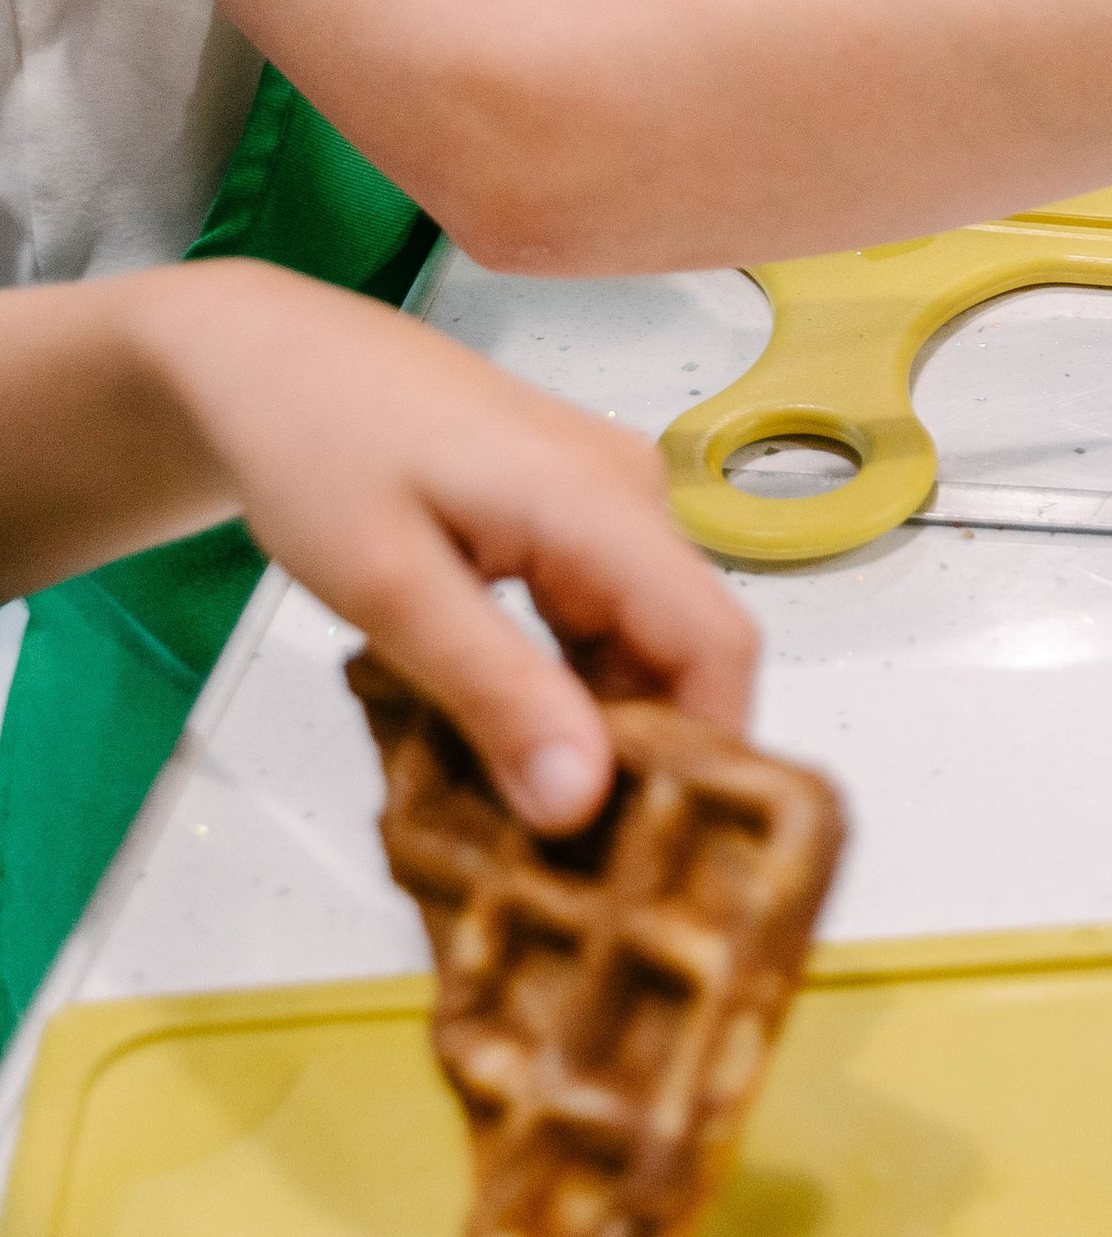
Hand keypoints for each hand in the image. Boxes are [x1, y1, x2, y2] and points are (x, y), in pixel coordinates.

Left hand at [127, 264, 753, 826]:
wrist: (270, 358)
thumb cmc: (315, 449)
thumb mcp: (391, 588)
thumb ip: (495, 691)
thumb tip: (585, 803)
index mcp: (599, 500)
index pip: (716, 644)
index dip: (710, 758)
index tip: (659, 866)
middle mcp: (629, 493)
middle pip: (680, 653)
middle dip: (639, 765)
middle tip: (565, 878)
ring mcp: (604, 498)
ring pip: (635, 644)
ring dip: (590, 732)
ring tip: (521, 829)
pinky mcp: (570, 511)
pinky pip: (595, 618)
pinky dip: (560, 687)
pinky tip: (497, 743)